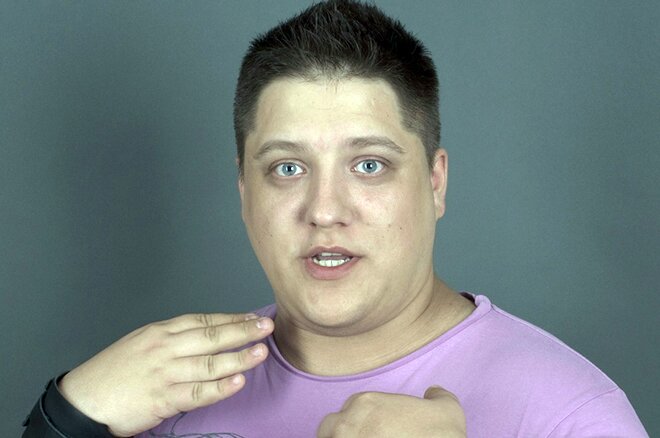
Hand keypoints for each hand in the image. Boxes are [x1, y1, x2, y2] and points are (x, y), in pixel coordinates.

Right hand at [59, 312, 273, 436]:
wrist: (83, 400)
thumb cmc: (112, 372)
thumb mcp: (140, 342)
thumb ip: (171, 338)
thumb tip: (204, 335)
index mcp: (160, 332)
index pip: (203, 321)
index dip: (231, 318)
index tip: (251, 317)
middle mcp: (165, 348)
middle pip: (211, 336)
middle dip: (242, 330)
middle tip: (265, 326)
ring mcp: (165, 373)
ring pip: (210, 363)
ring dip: (238, 357)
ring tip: (260, 352)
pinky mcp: (163, 398)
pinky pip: (198, 392)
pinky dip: (220, 387)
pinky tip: (238, 382)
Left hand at [317, 386, 465, 437]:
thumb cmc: (441, 437)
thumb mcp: (447, 409)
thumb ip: (436, 396)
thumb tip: (433, 393)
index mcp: (366, 403)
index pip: (351, 408)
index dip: (362, 422)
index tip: (374, 433)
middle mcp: (349, 423)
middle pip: (333, 427)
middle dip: (344, 433)